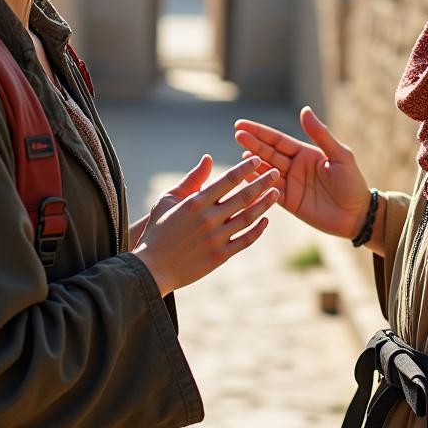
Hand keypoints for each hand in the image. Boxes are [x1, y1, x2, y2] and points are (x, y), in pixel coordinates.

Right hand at [132, 155, 279, 295]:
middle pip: (243, 197)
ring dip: (264, 204)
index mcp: (196, 202)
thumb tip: (209, 159)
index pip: (228, 180)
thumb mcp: (168, 200)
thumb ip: (192, 179)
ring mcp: (216, 239)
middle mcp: (208, 219)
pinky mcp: (220, 256)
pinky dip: (258, 230)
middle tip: (276, 173)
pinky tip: (265, 220)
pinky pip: (245, 240)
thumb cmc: (158, 230)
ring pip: (248, 218)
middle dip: (262, 183)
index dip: (245, 168)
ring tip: (276, 193)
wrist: (151, 268)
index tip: (257, 160)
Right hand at [234, 107, 369, 240]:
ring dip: (254, 164)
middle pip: (269, 153)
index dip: (260, 132)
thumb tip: (305, 110)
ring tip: (242, 156)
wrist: (357, 215)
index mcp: (305, 153)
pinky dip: (257, 184)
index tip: (242, 124)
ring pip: (267, 171)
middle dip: (253, 144)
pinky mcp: (289, 202)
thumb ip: (321, 135)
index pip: (278, 140)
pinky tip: (246, 178)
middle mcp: (294, 166)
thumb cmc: (352, 182)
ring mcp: (290, 184)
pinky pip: (269, 191)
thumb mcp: (339, 155)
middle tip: (237, 135)